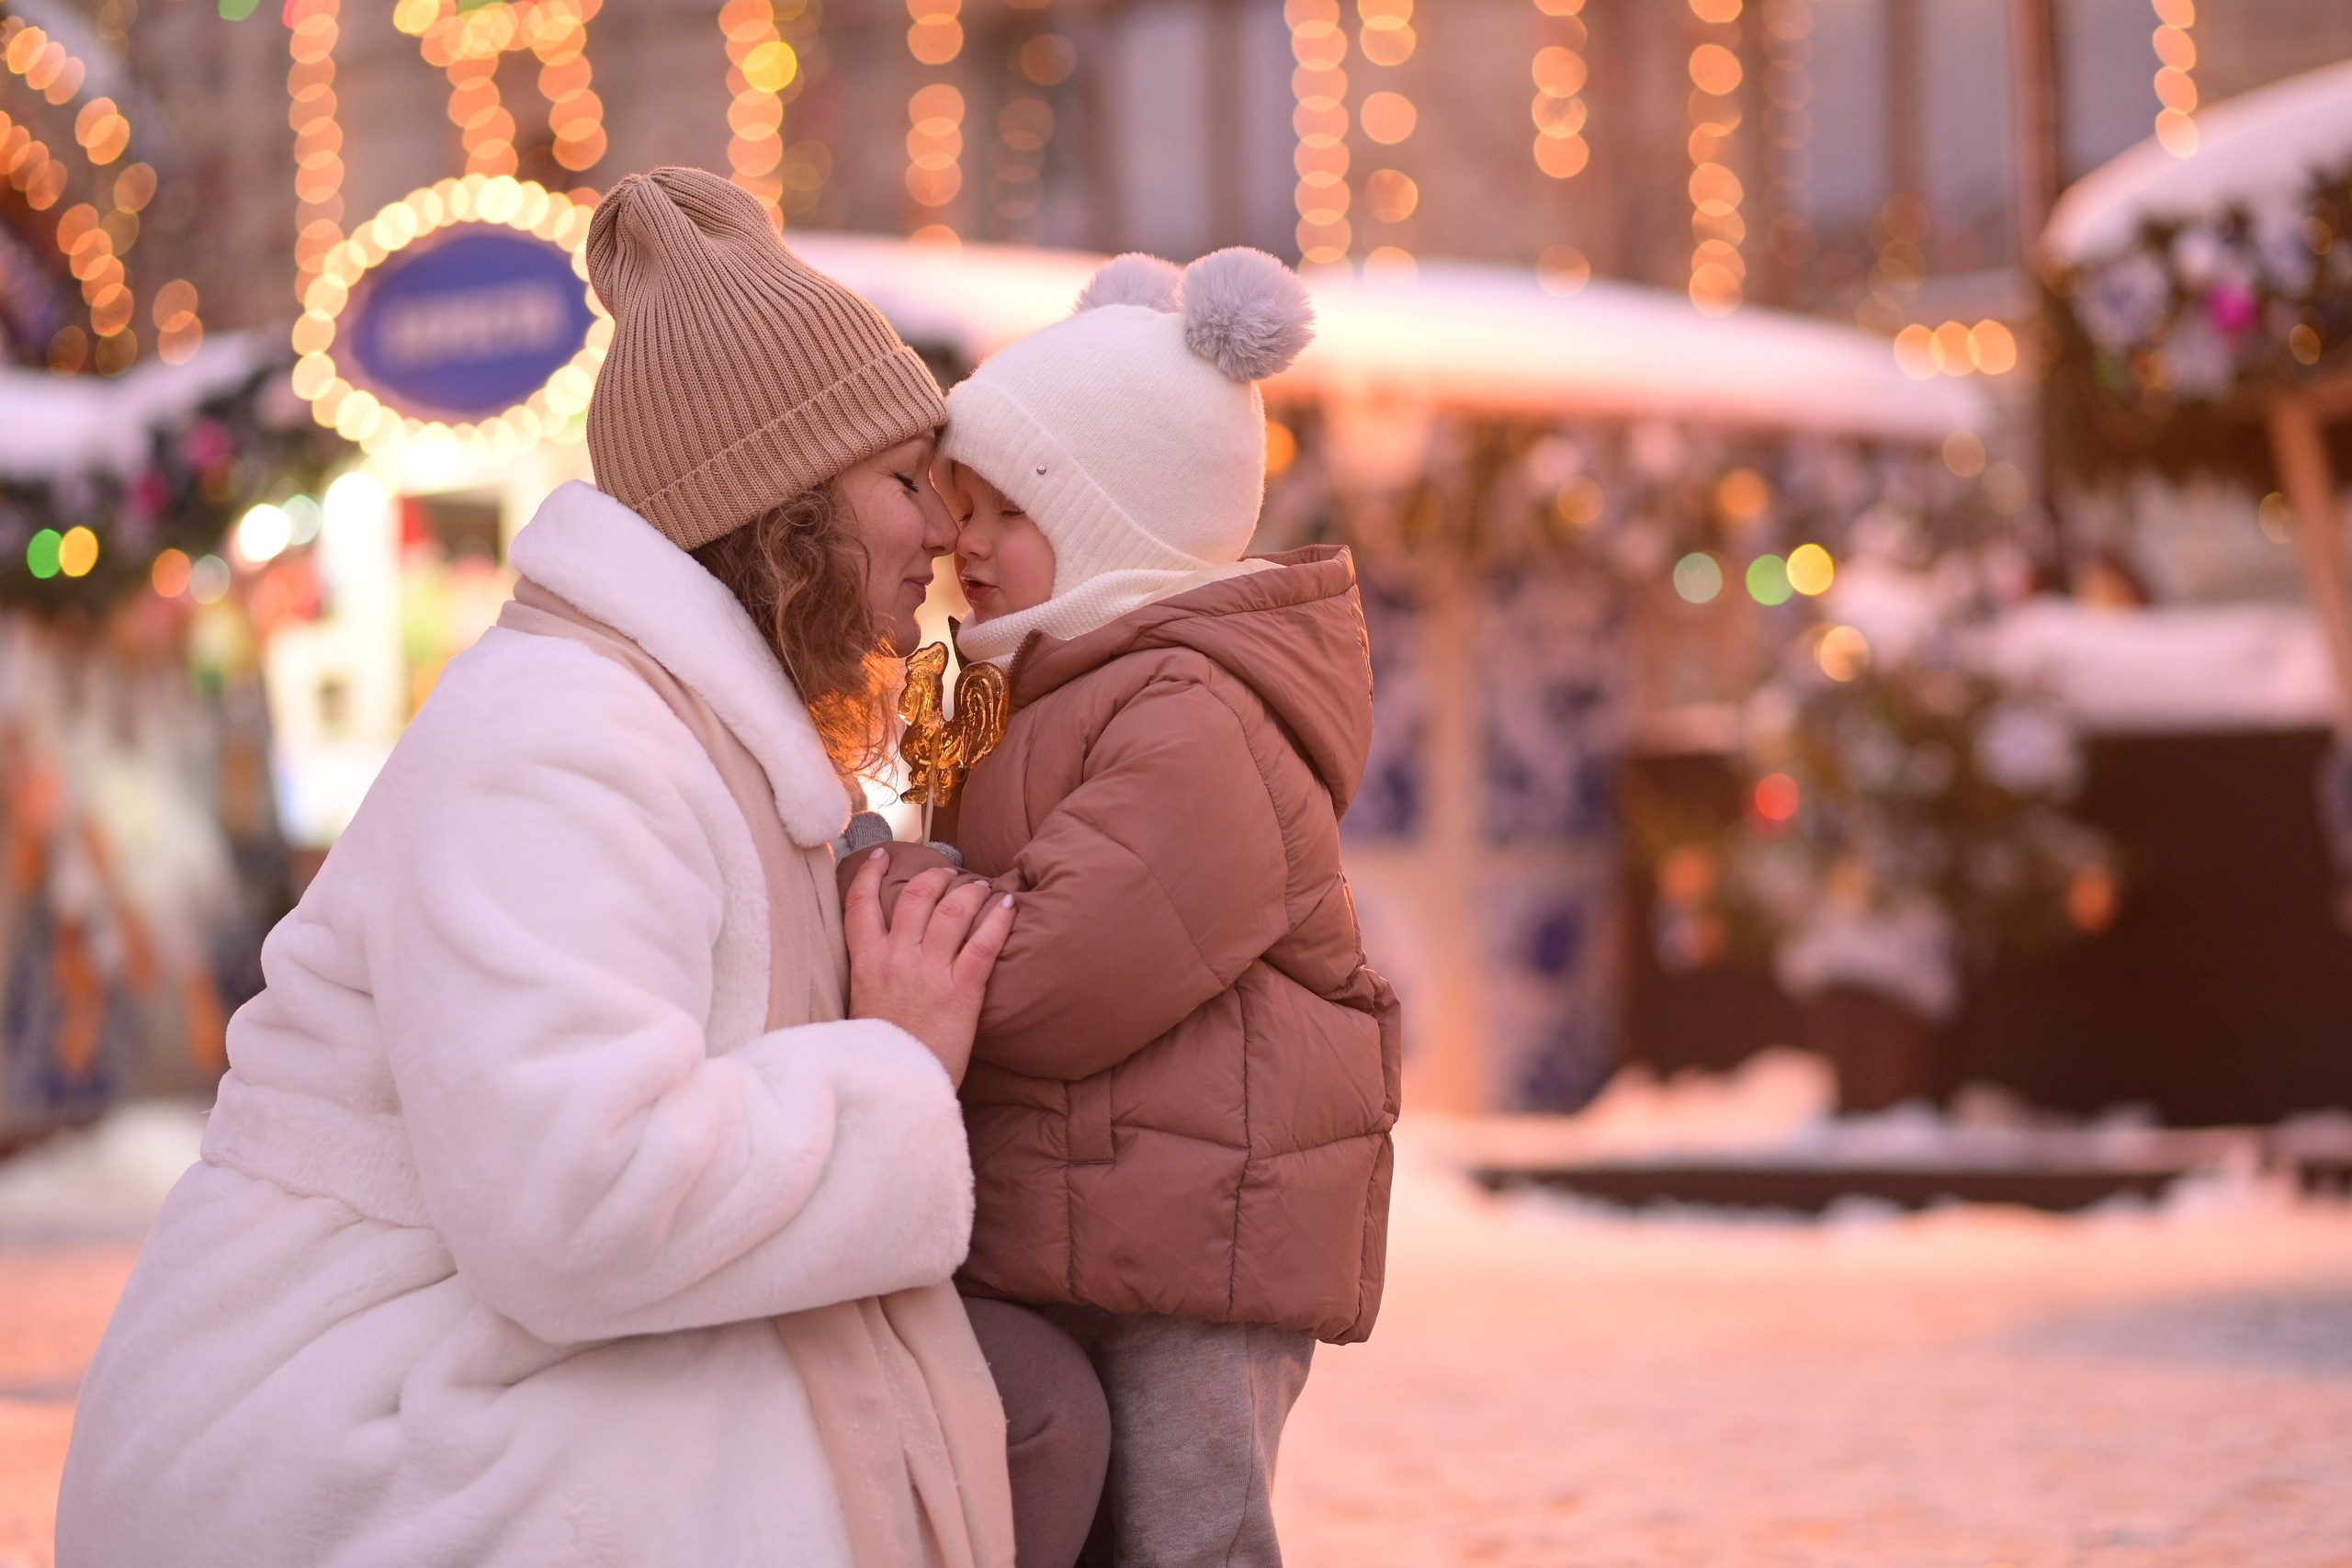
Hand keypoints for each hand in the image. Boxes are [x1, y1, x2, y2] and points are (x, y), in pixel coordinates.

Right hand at [844, 848, 1013, 1085]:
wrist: (897, 1089)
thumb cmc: (882, 1053)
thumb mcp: (862, 1007)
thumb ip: (871, 976)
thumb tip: (883, 957)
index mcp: (866, 963)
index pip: (860, 904)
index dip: (871, 873)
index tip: (882, 855)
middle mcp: (896, 960)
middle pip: (916, 896)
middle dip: (936, 875)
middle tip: (951, 871)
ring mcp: (929, 973)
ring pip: (952, 910)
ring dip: (969, 891)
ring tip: (981, 886)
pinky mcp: (962, 990)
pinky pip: (984, 943)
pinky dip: (998, 918)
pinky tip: (1008, 905)